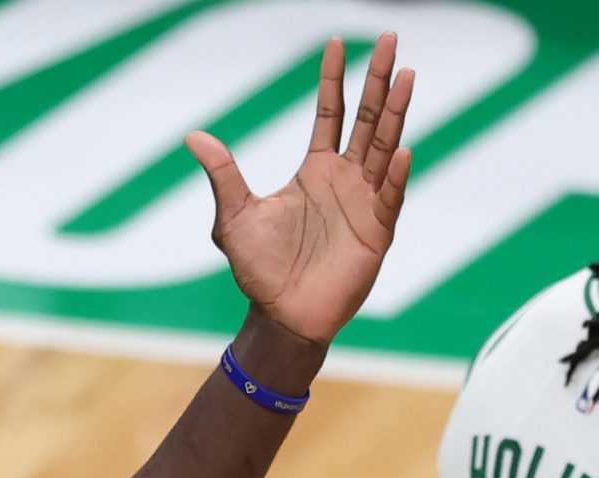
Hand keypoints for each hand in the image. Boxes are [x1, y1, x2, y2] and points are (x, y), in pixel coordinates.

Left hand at [186, 35, 414, 345]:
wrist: (280, 314)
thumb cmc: (259, 268)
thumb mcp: (234, 216)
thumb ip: (223, 175)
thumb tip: (193, 136)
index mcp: (316, 170)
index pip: (331, 113)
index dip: (334, 79)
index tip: (338, 43)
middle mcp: (346, 178)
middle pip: (368, 118)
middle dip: (379, 80)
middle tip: (391, 39)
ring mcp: (365, 201)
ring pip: (385, 145)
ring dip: (397, 113)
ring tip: (408, 76)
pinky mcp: (377, 231)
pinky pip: (388, 197)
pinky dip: (393, 175)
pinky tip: (398, 150)